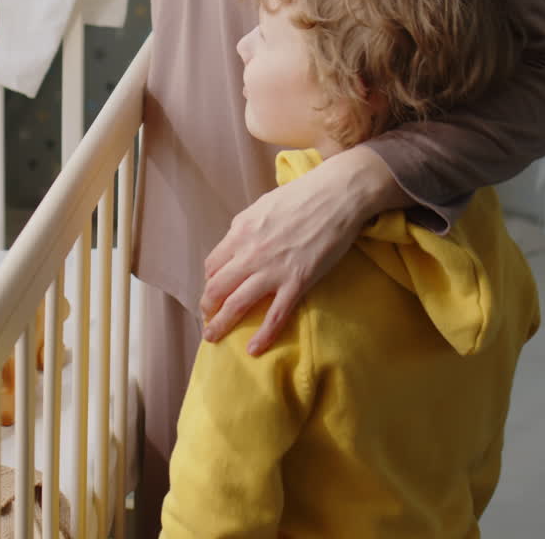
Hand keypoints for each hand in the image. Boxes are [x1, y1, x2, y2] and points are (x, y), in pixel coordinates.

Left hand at [200, 146, 409, 353]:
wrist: (337, 195)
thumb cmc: (303, 195)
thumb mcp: (262, 206)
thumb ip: (246, 227)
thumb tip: (235, 243)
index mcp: (240, 232)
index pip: (212, 265)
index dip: (209, 282)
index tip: (213, 292)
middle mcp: (250, 253)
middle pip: (216, 287)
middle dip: (207, 308)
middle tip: (207, 320)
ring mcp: (273, 269)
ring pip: (237, 304)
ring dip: (221, 325)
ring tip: (214, 337)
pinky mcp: (298, 282)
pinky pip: (275, 315)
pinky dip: (262, 335)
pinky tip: (254, 349)